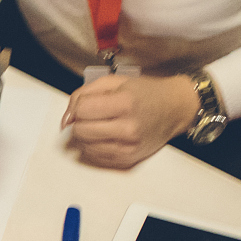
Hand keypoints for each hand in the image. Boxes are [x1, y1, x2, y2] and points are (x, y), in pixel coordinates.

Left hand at [64, 74, 201, 169]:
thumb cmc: (146, 93)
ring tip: (100, 124)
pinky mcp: (128, 159)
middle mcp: (128, 127)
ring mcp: (129, 147)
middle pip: (81, 131)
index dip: (77, 107)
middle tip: (92, 115)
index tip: (85, 105)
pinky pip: (96, 157)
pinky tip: (105, 135)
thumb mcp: (115, 81)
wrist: (174, 109)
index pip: (82, 111)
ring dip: (86, 135)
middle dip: (80, 122)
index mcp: (125, 103)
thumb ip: (84, 94)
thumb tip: (66, 118)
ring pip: (86, 146)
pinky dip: (94, 146)